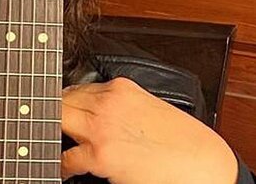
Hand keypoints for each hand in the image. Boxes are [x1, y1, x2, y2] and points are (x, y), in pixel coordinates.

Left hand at [61, 77, 237, 183]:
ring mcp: (101, 128)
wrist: (204, 165)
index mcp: (121, 87)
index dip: (67, 100)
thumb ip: (121, 102)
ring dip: (55, 132)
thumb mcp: (149, 105)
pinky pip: (66, 158)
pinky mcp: (101, 155)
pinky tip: (65, 169)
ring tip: (52, 141)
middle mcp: (108, 103)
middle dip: (56, 111)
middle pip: (62, 100)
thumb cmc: (183, 140)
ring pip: (58, 120)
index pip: (78, 87)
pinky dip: (62, 165)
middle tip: (52, 123)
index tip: (60, 106)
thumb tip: (97, 109)